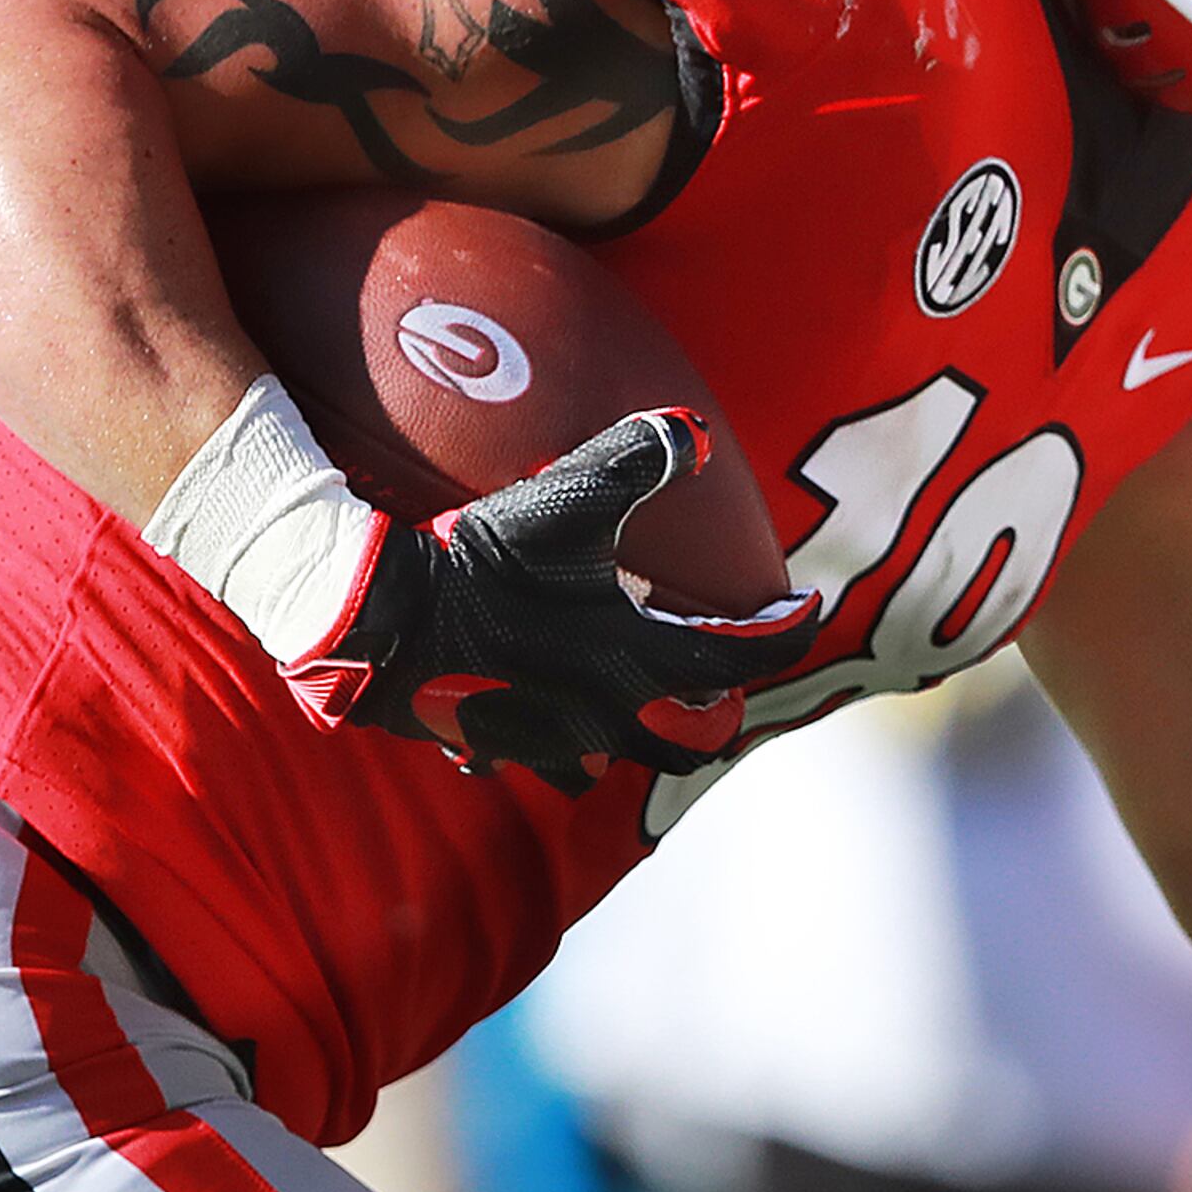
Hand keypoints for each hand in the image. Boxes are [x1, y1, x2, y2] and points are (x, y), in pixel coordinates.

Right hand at [285, 411, 814, 792]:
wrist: (388, 621)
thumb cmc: (486, 563)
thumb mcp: (567, 497)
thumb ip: (638, 457)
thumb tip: (695, 432)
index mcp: (639, 661)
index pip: (745, 656)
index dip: (787, 630)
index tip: (803, 609)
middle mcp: (606, 716)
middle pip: (694, 741)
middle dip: (717, 709)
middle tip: (718, 670)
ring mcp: (550, 742)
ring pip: (617, 759)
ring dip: (637, 733)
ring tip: (631, 694)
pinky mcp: (494, 747)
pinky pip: (537, 757)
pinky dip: (552, 738)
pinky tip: (539, 706)